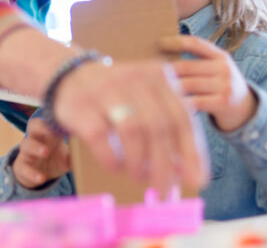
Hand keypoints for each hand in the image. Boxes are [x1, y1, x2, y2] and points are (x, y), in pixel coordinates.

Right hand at [11, 117, 70, 188]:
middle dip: (41, 127)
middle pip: (33, 126)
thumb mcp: (67, 157)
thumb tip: (91, 150)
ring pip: (26, 144)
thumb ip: (77, 153)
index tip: (65, 122)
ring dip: (35, 147)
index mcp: (48, 133)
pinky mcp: (22, 167)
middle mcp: (35, 139)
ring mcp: (27, 152)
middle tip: (52, 132)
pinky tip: (41, 178)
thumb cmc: (55, 160)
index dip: (54, 120)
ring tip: (45, 152)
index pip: (48, 120)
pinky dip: (32, 173)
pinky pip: (24, 168)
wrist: (37, 175)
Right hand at [51, 58, 210, 195]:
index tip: (197, 180)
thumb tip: (186, 171)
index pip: (182, 117)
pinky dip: (111, 157)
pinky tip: (115, 167)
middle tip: (165, 190)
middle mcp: (135, 78)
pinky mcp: (82, 104)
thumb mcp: (147, 101)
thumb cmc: (117, 97)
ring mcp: (106, 89)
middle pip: (159, 126)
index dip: (192, 152)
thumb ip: (168, 129)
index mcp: (158, 76)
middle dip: (165, 165)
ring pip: (133, 130)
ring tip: (140, 177)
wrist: (69, 76)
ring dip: (139, 162)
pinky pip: (100, 135)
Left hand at [159, 35, 257, 131]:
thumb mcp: (216, 69)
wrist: (245, 110)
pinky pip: (194, 102)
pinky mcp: (222, 103)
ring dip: (168, 87)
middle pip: (187, 66)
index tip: (158, 42)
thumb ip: (198, 62)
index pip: (196, 44)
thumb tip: (162, 55)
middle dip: (165, 70)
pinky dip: (178, 103)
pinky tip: (165, 105)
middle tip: (144, 72)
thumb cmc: (220, 86)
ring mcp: (225, 85)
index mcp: (221, 56)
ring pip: (188, 85)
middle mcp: (224, 68)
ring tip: (150, 88)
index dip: (176, 41)